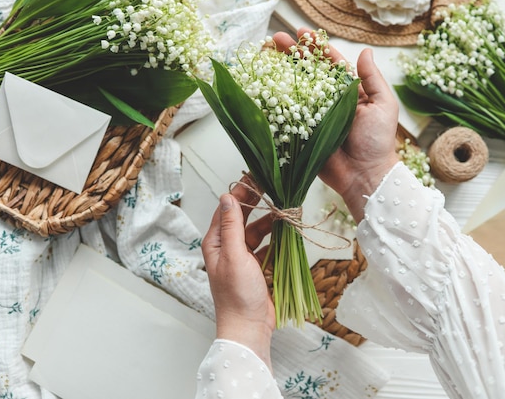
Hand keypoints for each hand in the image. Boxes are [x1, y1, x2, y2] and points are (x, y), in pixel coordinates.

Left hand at [202, 177, 275, 368]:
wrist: (249, 327)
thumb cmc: (237, 294)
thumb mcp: (234, 255)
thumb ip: (231, 226)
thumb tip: (227, 196)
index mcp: (216, 242)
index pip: (227, 208)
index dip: (241, 191)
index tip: (256, 176)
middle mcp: (227, 247)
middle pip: (243, 217)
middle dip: (258, 203)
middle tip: (274, 186)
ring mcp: (242, 257)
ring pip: (258, 231)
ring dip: (271, 221)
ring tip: (287, 210)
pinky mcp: (257, 267)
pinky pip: (268, 246)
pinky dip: (277, 238)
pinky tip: (288, 232)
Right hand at [273, 28, 399, 222]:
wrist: (364, 175)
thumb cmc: (377, 141)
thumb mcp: (382, 105)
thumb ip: (372, 79)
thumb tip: (365, 52)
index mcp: (348, 91)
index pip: (329, 63)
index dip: (315, 47)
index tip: (300, 32)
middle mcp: (328, 100)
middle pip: (307, 71)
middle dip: (291, 53)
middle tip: (274, 38)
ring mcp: (313, 115)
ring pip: (294, 88)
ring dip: (279, 70)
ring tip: (264, 54)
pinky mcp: (301, 132)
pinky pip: (287, 113)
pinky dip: (274, 100)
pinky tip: (262, 86)